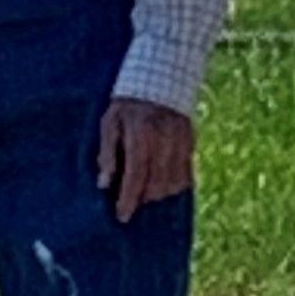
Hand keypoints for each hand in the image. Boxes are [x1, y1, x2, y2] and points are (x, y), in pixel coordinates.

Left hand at [96, 98, 193, 221]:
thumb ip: (107, 153)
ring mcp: (181, 143)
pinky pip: (186, 176)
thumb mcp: (110, 122)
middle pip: (156, 184)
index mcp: (141, 134)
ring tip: (145, 192)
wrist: (161, 79)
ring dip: (158, 194)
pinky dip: (174, 186)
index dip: (129, 199)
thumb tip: (103, 184)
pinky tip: (161, 185)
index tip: (122, 216)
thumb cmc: (128, 104)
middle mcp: (164, 140)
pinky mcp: (191, 144)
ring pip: (174, 184)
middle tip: (129, 201)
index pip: (136, 174)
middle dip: (142, 198)